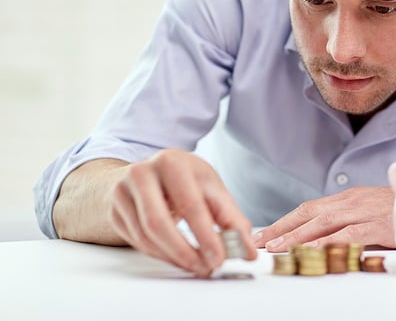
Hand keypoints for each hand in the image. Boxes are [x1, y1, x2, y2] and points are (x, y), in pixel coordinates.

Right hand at [110, 149, 256, 275]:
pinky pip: (137, 242)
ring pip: (145, 237)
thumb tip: (247, 250)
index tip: (219, 258)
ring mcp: (123, 193)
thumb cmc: (184, 180)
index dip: (206, 236)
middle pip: (159, 223)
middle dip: (185, 252)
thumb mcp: (210, 188)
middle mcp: (143, 173)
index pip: (190, 205)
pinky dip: (161, 255)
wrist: (147, 173)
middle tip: (206, 267)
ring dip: (173, 257)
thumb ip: (231, 218)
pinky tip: (178, 257)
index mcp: (172, 162)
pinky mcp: (115, 212)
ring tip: (196, 265)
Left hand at [252, 186, 395, 251]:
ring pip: (322, 222)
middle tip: (261, 241)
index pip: (311, 207)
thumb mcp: (374, 211)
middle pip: (309, 213)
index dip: (287, 220)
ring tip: (277, 248)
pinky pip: (348, 234)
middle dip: (282, 228)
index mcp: (350, 197)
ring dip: (297, 236)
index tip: (267, 232)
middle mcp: (352, 200)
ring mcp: (364, 211)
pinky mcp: (377, 225)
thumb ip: (353, 220)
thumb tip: (331, 237)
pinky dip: (328, 242)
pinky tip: (312, 251)